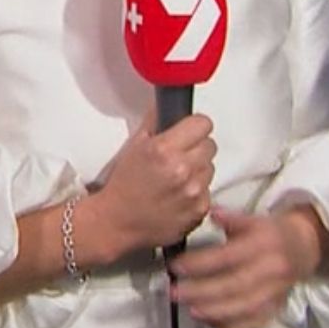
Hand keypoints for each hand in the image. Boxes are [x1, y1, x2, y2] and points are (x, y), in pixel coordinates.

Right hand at [88, 110, 216, 258]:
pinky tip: (179, 195)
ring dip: (198, 170)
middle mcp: (182, 169)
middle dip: (197, 148)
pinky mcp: (199, 210)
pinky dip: (197, 193)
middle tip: (180, 156)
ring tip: (178, 179)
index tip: (190, 131)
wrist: (117, 222)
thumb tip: (168, 106)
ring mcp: (193, 192)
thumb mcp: (134, 146)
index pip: (203, 123)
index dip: (195, 126)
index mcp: (165, 149)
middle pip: (210, 145)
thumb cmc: (123, 186)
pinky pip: (209, 192)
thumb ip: (155, 122)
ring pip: (211, 168)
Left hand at [168, 206, 328, 327]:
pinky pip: (253, 322)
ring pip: (243, 308)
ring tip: (189, 309)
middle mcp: (270, 271)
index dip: (199, 264)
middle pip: (232, 286)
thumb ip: (231, 218)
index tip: (175, 267)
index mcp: (262, 245)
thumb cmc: (271, 232)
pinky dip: (231, 325)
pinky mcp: (275, 308)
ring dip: (213, 311)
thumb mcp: (253, 218)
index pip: (226, 257)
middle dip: (200, 292)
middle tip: (174, 292)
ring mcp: (274, 293)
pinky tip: (210, 321)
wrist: (305, 248)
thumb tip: (211, 213)